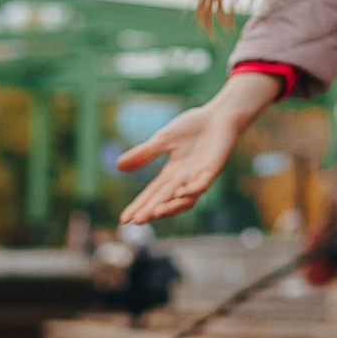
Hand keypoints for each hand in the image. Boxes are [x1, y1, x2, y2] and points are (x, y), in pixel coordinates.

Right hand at [116, 71, 279, 222]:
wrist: (219, 115)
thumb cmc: (193, 127)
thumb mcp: (162, 139)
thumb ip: (144, 154)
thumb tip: (117, 166)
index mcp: (172, 173)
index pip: (152, 193)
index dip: (139, 206)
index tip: (124, 220)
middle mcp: (185, 179)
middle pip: (165, 199)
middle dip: (150, 210)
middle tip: (137, 221)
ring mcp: (200, 176)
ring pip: (186, 199)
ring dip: (172, 207)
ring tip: (156, 213)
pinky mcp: (213, 168)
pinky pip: (203, 183)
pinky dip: (192, 189)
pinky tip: (180, 193)